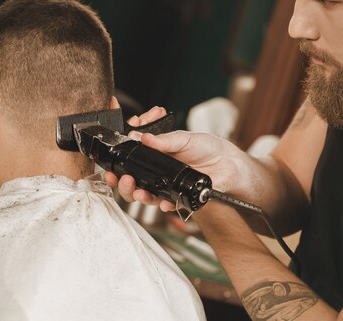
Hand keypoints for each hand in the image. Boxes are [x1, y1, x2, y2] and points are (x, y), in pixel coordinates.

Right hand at [104, 106, 247, 211]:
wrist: (228, 164)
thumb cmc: (208, 147)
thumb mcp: (185, 138)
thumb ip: (166, 140)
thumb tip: (143, 138)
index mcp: (156, 154)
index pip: (131, 158)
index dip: (119, 161)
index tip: (113, 159)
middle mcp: (158, 171)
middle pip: (131, 180)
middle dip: (121, 181)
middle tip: (121, 179)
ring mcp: (166, 185)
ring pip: (144, 194)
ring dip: (136, 195)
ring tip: (137, 191)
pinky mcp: (178, 197)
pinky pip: (166, 204)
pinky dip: (163, 204)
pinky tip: (163, 202)